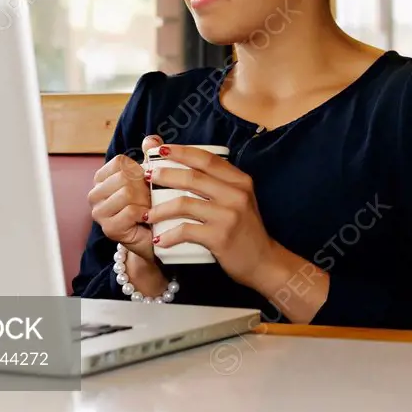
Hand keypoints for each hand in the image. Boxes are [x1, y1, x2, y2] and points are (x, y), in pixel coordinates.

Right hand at [88, 135, 163, 261]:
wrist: (157, 235)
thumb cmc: (152, 203)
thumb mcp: (152, 175)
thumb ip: (151, 155)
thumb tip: (151, 140)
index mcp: (101, 178)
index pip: (120, 162)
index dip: (140, 170)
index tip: (146, 183)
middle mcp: (94, 194)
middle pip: (124, 177)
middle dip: (144, 187)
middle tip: (150, 198)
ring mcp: (99, 213)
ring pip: (127, 193)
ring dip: (146, 201)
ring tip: (149, 208)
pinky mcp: (109, 229)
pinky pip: (131, 211)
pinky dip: (145, 213)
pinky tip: (148, 218)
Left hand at [146, 144, 276, 288]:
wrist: (264, 261)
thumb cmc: (245, 230)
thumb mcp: (239, 200)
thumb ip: (219, 184)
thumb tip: (185, 166)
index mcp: (240, 181)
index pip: (207, 159)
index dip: (181, 151)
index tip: (160, 149)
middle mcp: (236, 194)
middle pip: (192, 177)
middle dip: (164, 174)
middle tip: (147, 177)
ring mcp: (228, 215)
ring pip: (184, 203)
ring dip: (160, 209)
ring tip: (147, 214)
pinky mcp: (220, 236)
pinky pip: (186, 231)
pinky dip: (169, 235)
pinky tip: (160, 240)